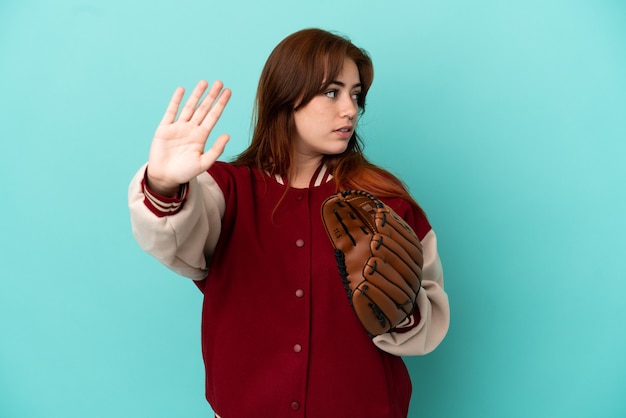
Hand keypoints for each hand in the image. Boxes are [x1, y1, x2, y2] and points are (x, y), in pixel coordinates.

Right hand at [146, 80, 231, 195]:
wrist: (165, 177)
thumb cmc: (185, 172)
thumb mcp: (204, 163)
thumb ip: (216, 149)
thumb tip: (228, 135)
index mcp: (201, 136)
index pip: (213, 116)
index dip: (220, 104)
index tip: (228, 92)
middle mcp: (191, 129)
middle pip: (203, 108)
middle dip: (211, 96)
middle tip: (220, 83)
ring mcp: (178, 127)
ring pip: (189, 107)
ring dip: (196, 95)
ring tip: (204, 82)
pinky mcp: (164, 128)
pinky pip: (171, 112)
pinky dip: (176, 101)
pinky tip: (182, 90)